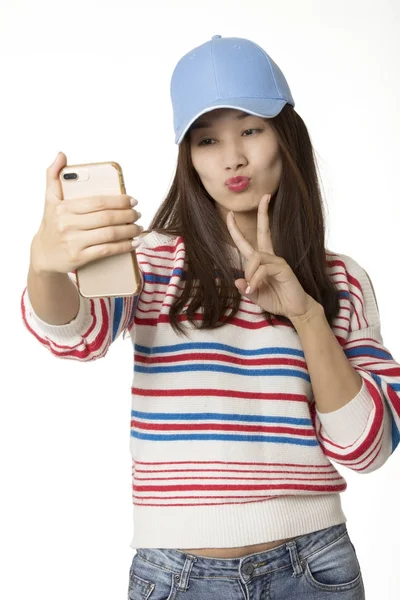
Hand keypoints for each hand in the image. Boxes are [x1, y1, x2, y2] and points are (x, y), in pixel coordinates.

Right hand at [30, 152, 142, 274]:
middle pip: (106, 217)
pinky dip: (124, 246)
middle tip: (137, 214)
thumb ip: (54, 176)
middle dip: (127, 215)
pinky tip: (134, 242)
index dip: (119, 201)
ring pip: (109, 234)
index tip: (132, 200)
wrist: (43, 255)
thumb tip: (61, 155)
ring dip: (129, 230)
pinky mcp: (79, 258)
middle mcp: (67, 224)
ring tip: (138, 227)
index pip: (98, 202)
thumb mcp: (50, 200)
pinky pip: (107, 250)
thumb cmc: (51, 224)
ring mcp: (73, 242)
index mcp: (63, 208)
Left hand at [226, 193, 319, 320]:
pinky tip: (255, 289)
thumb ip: (246, 288)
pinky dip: (256, 279)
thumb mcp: (256, 296)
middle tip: (265, 196)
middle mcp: (270, 257)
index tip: (230, 214)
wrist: (296, 310)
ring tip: (251, 288)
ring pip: (255, 257)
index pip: (247, 242)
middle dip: (263, 213)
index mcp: (262, 262)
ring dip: (249, 272)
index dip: (237, 229)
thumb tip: (237, 280)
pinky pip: (263, 269)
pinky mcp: (284, 268)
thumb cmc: (277, 300)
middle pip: (264, 231)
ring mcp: (278, 261)